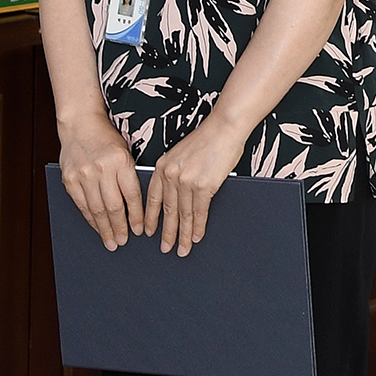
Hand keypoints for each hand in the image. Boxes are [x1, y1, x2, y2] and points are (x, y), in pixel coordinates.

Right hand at [58, 109, 142, 250]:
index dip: (137, 216)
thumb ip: (130, 175)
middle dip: (120, 227)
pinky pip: (81, 205)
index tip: (141, 230)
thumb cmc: (108, 138)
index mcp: (121, 161)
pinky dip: (90, 219)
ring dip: (104, 228)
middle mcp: (102, 169)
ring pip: (96, 209)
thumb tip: (139, 206)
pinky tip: (97, 227)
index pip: (132, 195)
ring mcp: (83, 175)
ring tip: (111, 241)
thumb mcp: (127, 152)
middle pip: (113, 206)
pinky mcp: (69, 179)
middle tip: (124, 242)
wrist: (80, 124)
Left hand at [144, 116, 248, 255]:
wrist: (225, 127)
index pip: (154, 198)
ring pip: (183, 215)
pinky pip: (199, 211)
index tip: (149, 231)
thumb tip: (179, 192)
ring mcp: (186, 181)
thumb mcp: (182, 152)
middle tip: (165, 248)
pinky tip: (196, 236)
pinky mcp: (204, 185)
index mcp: (163, 166)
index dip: (152, 217)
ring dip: (183, 234)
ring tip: (182, 248)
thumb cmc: (209, 137)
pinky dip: (198, 226)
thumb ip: (176, 171)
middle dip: (166, 233)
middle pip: (168, 210)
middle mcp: (171, 175)